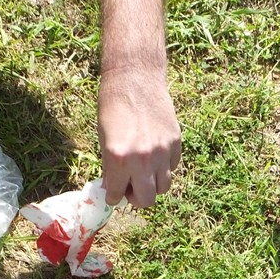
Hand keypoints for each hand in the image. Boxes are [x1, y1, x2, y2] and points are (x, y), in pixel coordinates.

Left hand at [98, 66, 181, 207]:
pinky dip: (164, 167)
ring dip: (153, 185)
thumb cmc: (113, 106)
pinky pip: (172, 168)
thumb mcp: (103, 139)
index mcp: (118, 158)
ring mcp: (162, 152)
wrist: (135, 77)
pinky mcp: (175, 142)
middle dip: (137, 197)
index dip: (114, 195)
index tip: (114, 191)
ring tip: (144, 173)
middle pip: (147, 200)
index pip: (117, 195)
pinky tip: (154, 154)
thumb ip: (111, 167)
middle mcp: (142, 159)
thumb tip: (115, 187)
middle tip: (131, 187)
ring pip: (163, 187)